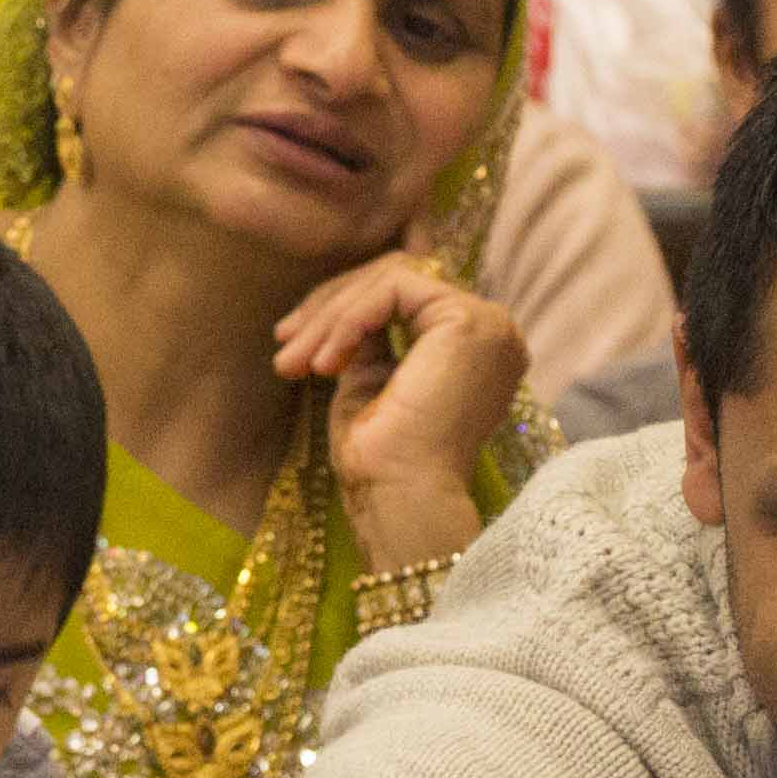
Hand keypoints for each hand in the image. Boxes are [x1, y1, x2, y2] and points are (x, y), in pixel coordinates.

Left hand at [279, 252, 525, 566]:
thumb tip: (343, 305)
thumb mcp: (370, 382)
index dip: (341, 311)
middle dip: (329, 308)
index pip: (403, 297)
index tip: (290, 343)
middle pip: (397, 280)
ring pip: (391, 280)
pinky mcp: (469, 320)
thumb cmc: (382, 460)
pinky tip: (324, 363)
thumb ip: (370, 339)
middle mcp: (492, 331)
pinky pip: (394, 289)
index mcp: (473, 348)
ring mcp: (488, 323)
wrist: (400, 498)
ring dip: (331, 316)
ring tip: (295, 362)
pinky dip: (349, 318)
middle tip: (283, 344)